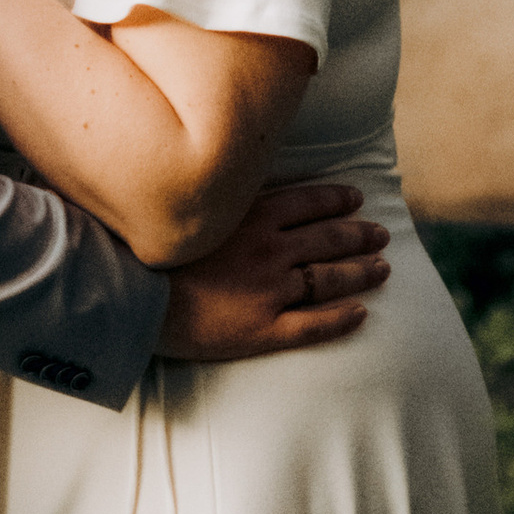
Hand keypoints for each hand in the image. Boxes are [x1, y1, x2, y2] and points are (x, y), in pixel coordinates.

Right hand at [155, 177, 387, 362]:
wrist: (131, 296)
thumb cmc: (148, 248)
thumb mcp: (187, 208)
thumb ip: (218, 200)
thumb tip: (229, 184)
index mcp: (251, 216)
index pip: (308, 202)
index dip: (337, 200)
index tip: (355, 199)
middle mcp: (269, 250)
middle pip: (328, 239)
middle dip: (359, 235)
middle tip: (381, 234)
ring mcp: (270, 291)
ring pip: (329, 279)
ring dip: (360, 272)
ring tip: (382, 268)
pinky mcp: (264, 329)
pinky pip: (314, 325)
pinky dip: (341, 319)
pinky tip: (361, 314)